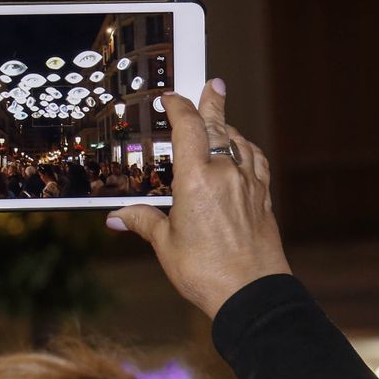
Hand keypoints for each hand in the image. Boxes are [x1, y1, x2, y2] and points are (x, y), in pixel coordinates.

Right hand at [108, 80, 291, 318]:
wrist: (252, 294)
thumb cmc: (205, 270)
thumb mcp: (165, 244)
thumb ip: (143, 221)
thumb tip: (116, 217)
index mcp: (196, 179)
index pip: (188, 127)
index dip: (179, 107)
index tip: (170, 97)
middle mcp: (226, 174)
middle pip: (220, 126)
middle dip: (213, 103)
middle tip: (214, 83)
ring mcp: (248, 185)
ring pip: (240, 143)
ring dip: (229, 127)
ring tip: (221, 118)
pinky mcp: (263, 200)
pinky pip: (256, 163)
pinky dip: (247, 150)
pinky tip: (244, 153)